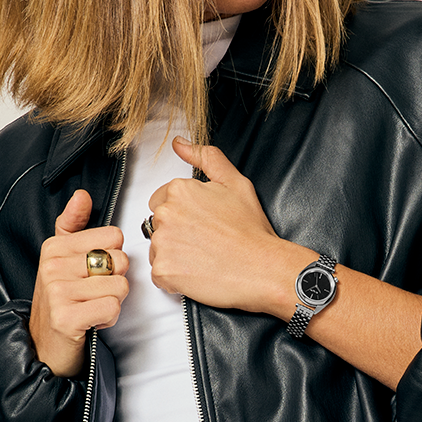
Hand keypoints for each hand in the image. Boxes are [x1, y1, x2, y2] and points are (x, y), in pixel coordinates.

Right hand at [29, 190, 129, 376]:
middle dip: (115, 282)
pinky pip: (112, 308)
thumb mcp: (62, 259)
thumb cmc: (61, 300)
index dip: (112, 258)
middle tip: (92, 295)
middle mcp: (52, 266)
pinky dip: (108, 319)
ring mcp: (57, 291)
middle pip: (120, 261)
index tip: (92, 274)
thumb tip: (82, 195)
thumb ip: (72, 225)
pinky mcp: (66, 318)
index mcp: (55, 247)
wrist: (43, 347)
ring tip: (90, 309)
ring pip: (120, 287)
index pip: (114, 237)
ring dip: (112, 303)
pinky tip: (90, 322)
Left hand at [148, 138, 295, 313]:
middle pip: (159, 225)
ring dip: (175, 255)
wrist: (262, 268)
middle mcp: (166, 214)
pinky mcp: (163, 270)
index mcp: (179, 190)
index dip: (185, 213)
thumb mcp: (235, 183)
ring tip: (204, 257)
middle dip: (178, 232)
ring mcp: (162, 243)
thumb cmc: (251, 231)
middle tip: (206, 241)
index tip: (203, 223)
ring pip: (158, 249)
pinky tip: (197, 272)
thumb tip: (179, 144)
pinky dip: (174, 277)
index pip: (163, 200)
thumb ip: (206, 158)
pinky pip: (159, 274)